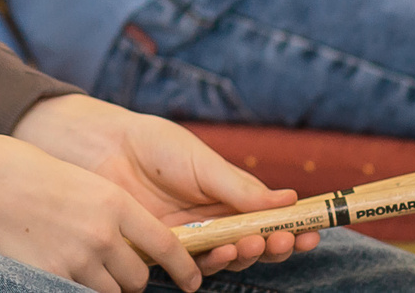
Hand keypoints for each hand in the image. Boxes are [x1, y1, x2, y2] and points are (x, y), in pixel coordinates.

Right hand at [0, 129, 201, 292]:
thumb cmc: (26, 170)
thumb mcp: (81, 182)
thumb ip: (108, 212)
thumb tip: (127, 242)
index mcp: (114, 202)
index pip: (165, 245)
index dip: (183, 267)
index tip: (191, 279)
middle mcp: (103, 234)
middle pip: (138, 278)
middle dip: (130, 279)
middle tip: (114, 269)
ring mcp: (78, 258)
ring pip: (110, 291)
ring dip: (102, 285)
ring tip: (81, 265)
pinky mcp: (52, 275)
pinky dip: (74, 286)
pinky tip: (59, 268)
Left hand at [14, 96, 317, 280]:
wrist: (102, 149)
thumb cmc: (152, 146)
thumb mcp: (201, 161)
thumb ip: (239, 187)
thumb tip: (288, 200)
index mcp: (228, 197)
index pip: (268, 220)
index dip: (292, 229)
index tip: (312, 232)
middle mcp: (214, 221)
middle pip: (255, 245)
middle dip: (274, 247)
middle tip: (283, 240)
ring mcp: (191, 238)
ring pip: (229, 259)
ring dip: (246, 255)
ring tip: (249, 241)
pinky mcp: (164, 252)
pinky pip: (194, 267)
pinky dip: (212, 264)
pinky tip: (220, 253)